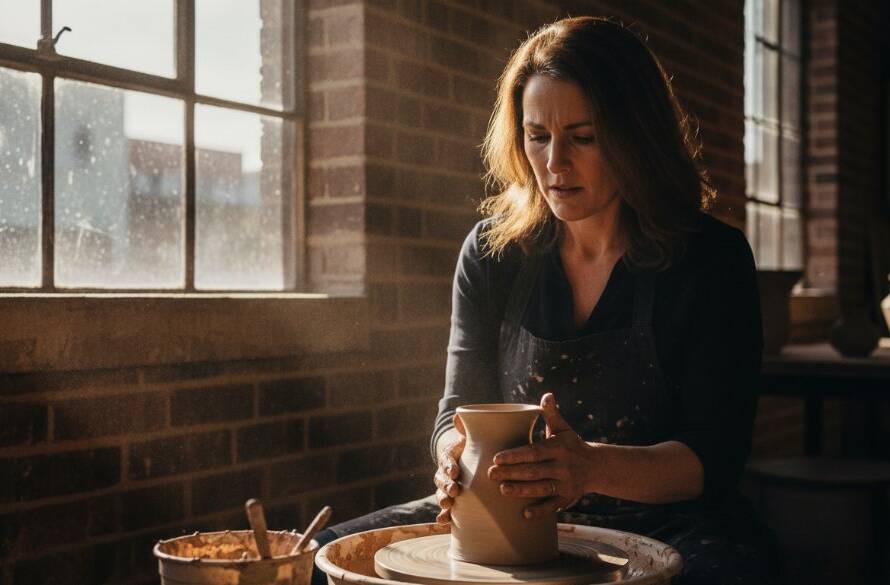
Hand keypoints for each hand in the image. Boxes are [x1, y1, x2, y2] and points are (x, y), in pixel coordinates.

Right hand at [433, 414, 465, 523]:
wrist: (471, 458)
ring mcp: (447, 486)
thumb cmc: (473, 446)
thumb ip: (465, 428)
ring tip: (448, 505)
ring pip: (441, 493)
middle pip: (441, 478)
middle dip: (446, 485)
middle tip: (455, 490)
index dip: (449, 466)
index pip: (446, 459)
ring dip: (443, 499)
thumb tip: (458, 416)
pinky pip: (445, 508)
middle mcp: (445, 471)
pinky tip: (443, 521)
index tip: (455, 471)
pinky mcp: (451, 499)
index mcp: (449, 455)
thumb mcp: (470, 436)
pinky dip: (443, 515)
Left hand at [487, 393, 595, 519]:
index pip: (533, 452)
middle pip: (534, 471)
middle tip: (490, 474)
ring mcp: (565, 483)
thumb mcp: (562, 428)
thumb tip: (547, 394)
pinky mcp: (568, 498)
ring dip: (522, 490)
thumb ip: (551, 413)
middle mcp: (562, 466)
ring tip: (503, 490)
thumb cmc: (571, 444)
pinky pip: (553, 506)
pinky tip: (525, 515)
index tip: (496, 458)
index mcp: (557, 447)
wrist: (596, 466)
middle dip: (512, 473)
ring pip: (541, 488)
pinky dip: (541, 511)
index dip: (515, 455)